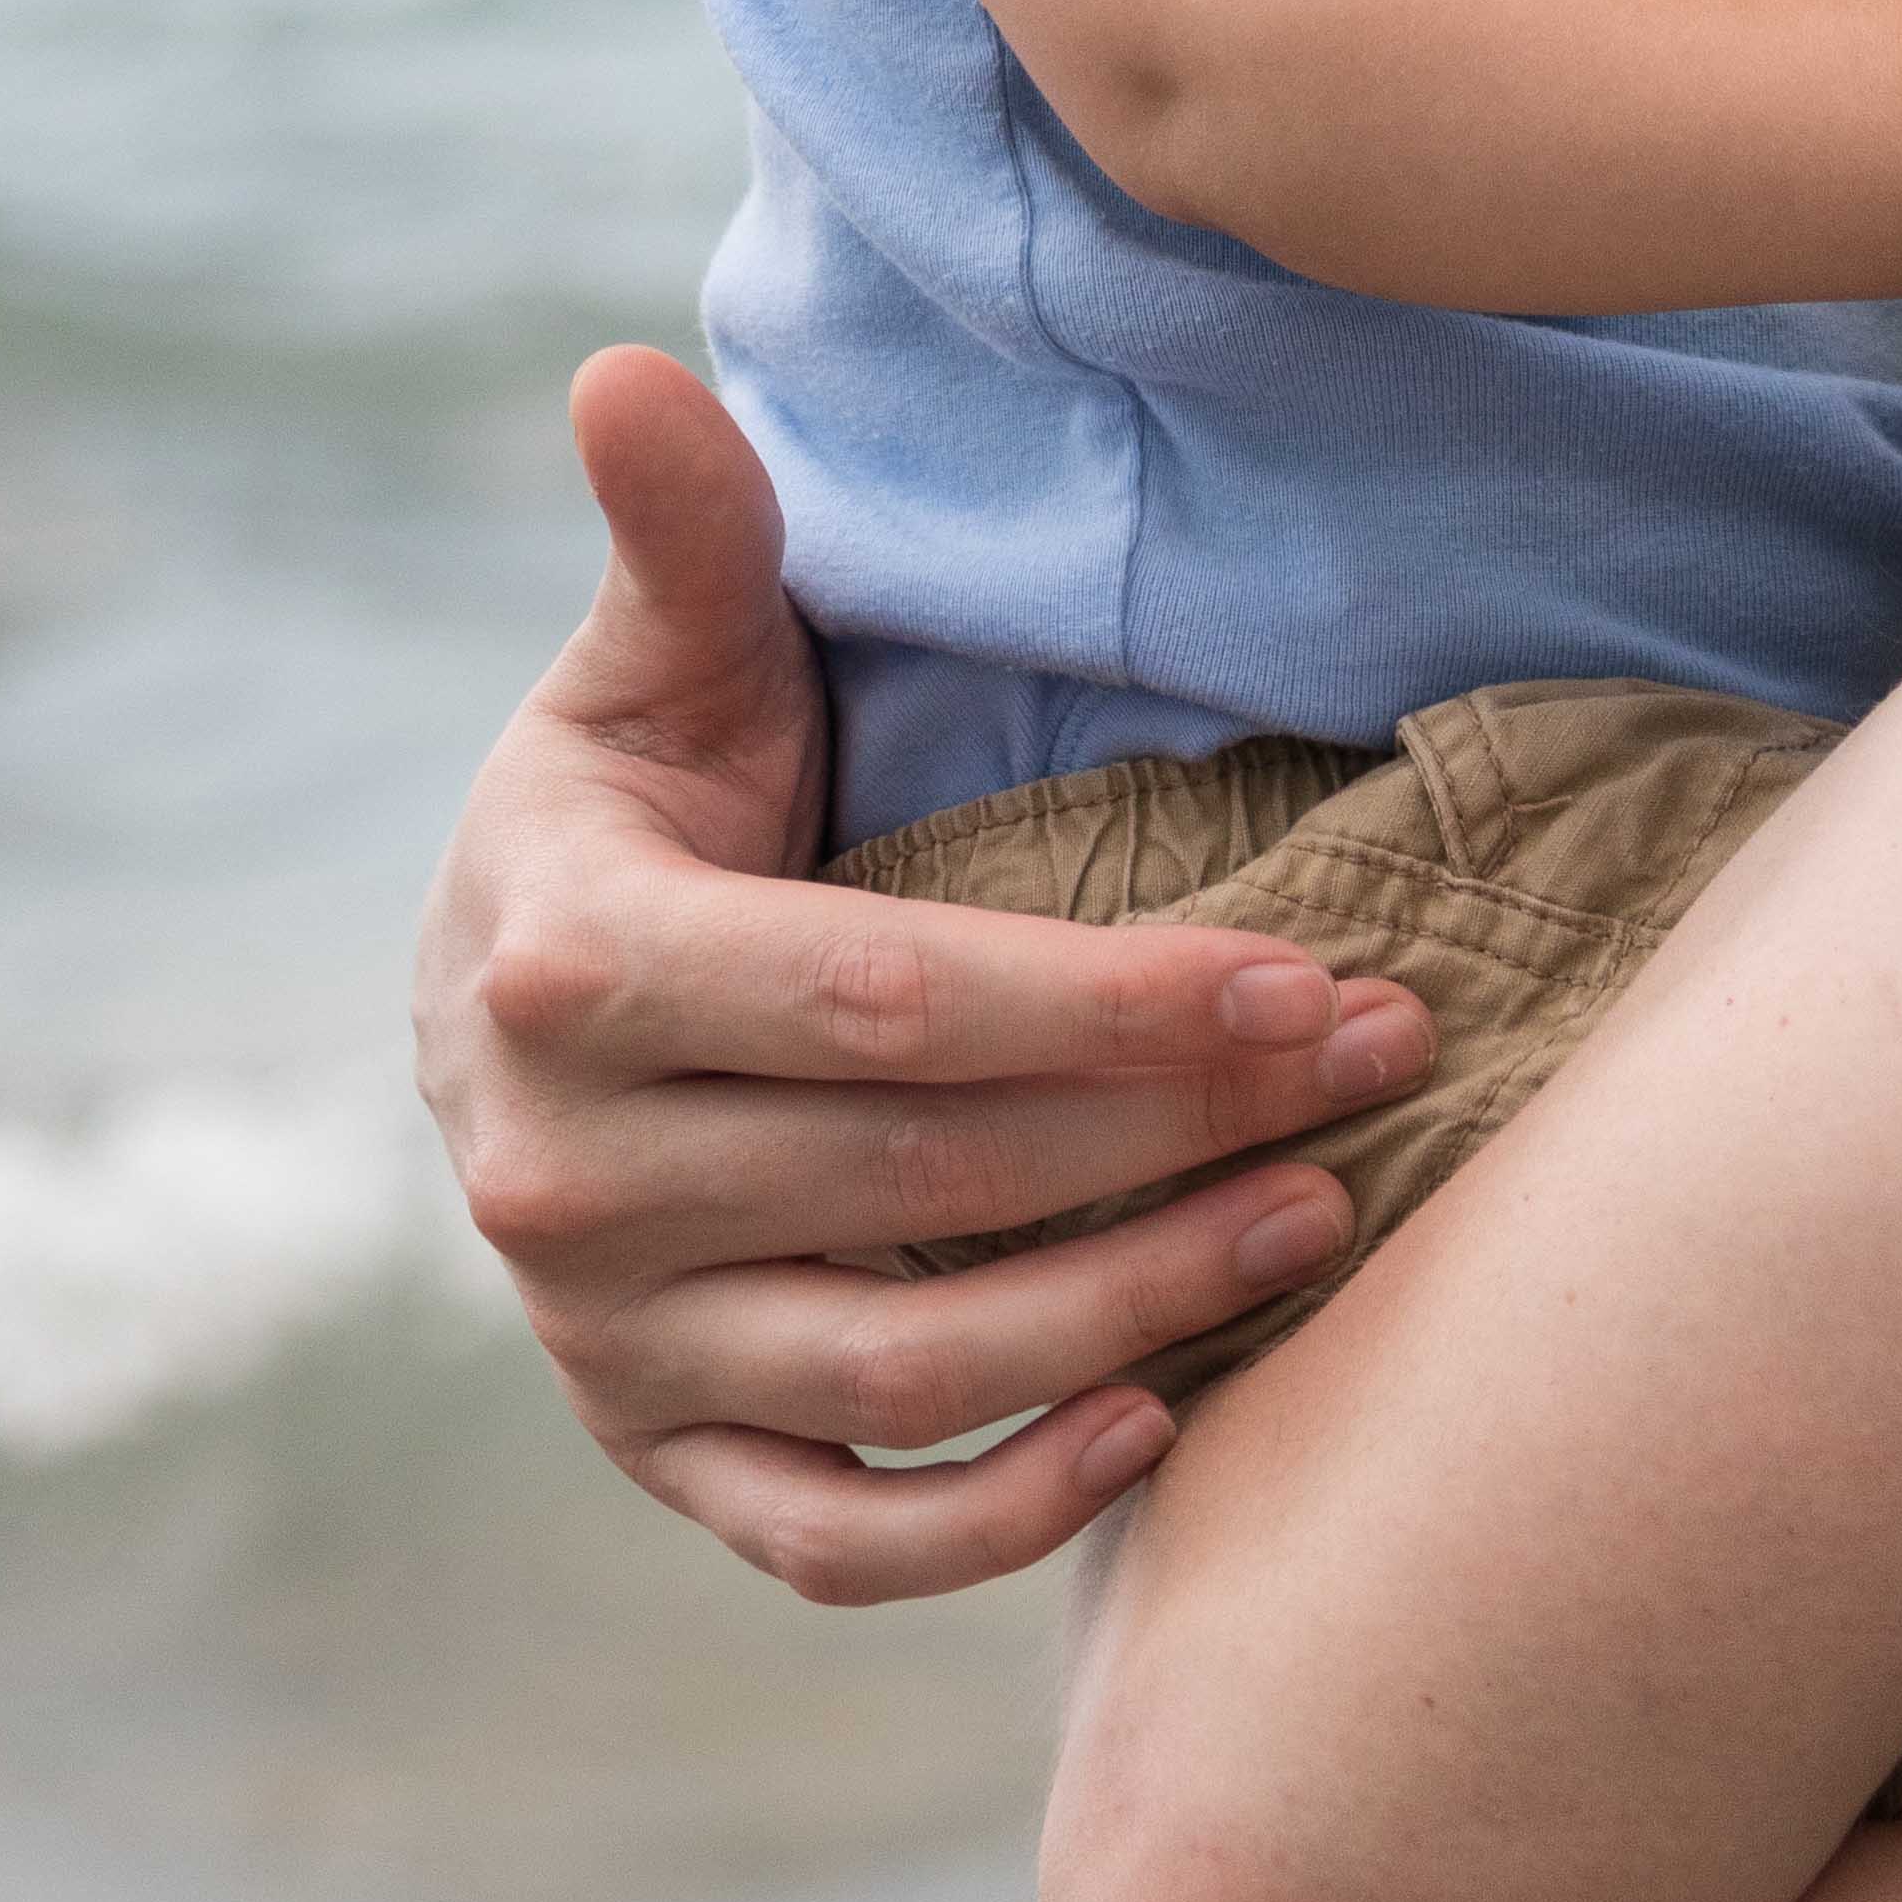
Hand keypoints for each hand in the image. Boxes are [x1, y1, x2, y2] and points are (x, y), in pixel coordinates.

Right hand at [410, 348, 1433, 1600]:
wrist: (516, 1005)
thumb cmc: (643, 806)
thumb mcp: (656, 668)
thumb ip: (685, 541)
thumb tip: (632, 371)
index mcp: (568, 967)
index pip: (887, 1002)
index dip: (1111, 1001)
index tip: (1311, 972)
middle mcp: (564, 1178)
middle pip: (932, 1173)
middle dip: (1184, 1121)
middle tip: (1385, 1057)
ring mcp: (605, 1338)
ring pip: (906, 1361)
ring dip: (1139, 1311)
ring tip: (1322, 1216)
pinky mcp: (656, 1450)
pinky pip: (830, 1530)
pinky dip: (988, 1517)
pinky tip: (1153, 1429)